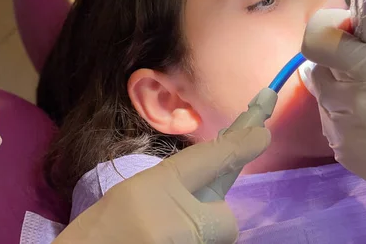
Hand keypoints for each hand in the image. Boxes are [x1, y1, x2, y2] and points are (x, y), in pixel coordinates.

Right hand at [54, 127, 269, 243]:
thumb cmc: (101, 232)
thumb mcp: (134, 196)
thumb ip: (175, 186)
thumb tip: (220, 181)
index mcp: (153, 185)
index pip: (206, 159)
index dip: (239, 145)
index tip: (263, 133)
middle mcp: (169, 213)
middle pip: (225, 218)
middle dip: (211, 221)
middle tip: (173, 227)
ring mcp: (177, 240)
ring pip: (216, 237)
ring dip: (198, 239)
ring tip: (158, 239)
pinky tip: (159, 243)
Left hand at [301, 5, 365, 229]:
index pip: (316, 37)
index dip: (331, 28)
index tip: (356, 33)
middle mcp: (343, 99)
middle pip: (320, 65)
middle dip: (341, 59)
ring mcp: (340, 132)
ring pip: (325, 95)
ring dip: (343, 88)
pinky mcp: (344, 156)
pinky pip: (334, 123)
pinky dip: (349, 117)